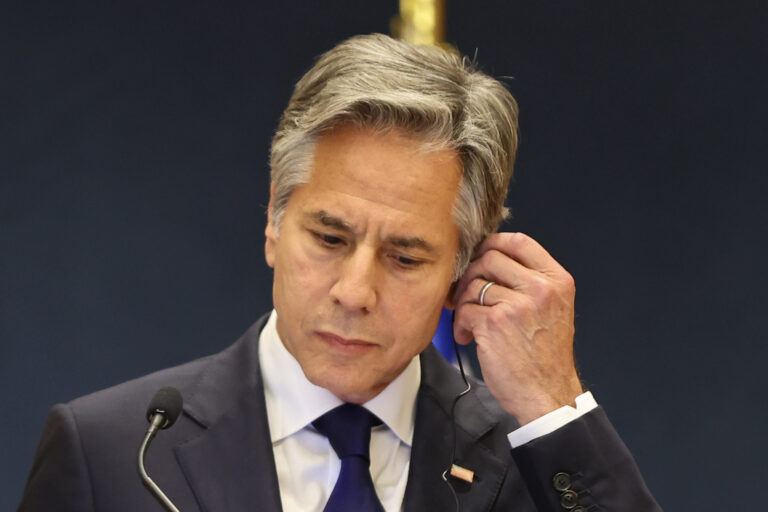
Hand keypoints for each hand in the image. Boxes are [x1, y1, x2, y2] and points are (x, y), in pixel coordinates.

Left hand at [451, 232, 582, 424]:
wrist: (548, 395)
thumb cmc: (546, 356)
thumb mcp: (553, 309)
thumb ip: (530, 282)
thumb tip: (489, 260)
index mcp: (556, 281)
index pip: (520, 242)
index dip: (493, 243)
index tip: (480, 255)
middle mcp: (540, 289)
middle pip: (490, 257)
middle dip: (471, 273)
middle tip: (466, 292)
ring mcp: (517, 305)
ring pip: (473, 285)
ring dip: (463, 303)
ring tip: (468, 322)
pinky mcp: (494, 323)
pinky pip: (464, 309)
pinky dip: (460, 323)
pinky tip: (467, 337)